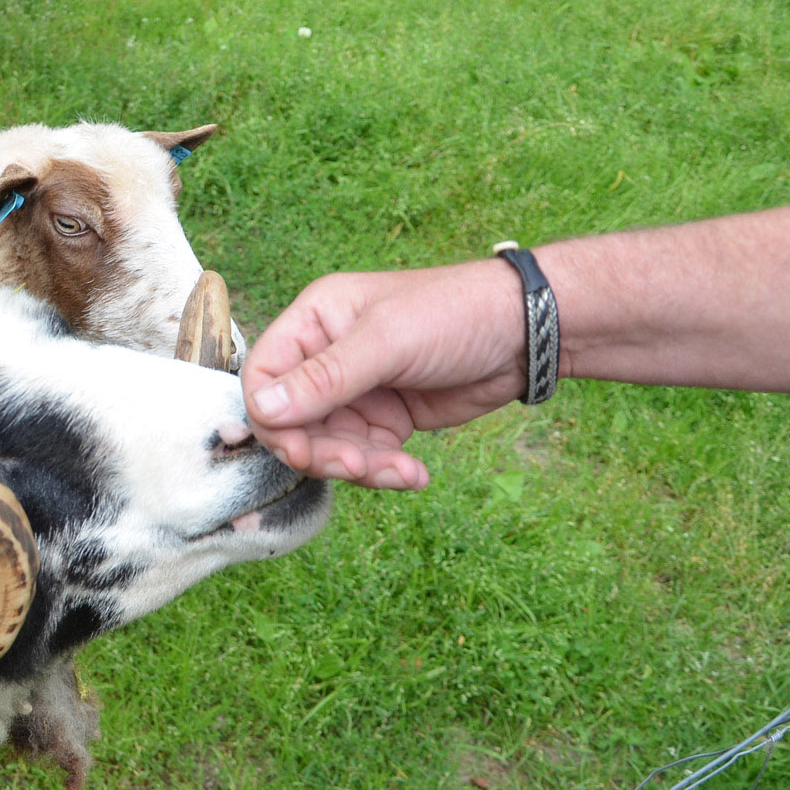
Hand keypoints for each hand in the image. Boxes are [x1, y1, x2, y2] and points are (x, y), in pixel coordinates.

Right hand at [242, 260, 528, 489]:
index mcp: (313, 322)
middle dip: (323, 452)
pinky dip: (386, 471)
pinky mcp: (383, 419)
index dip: (273, 419)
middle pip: (292, 422)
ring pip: (328, 447)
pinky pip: (365, 456)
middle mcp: (325, 357)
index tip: (299, 450)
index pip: (262, 378)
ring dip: (360, 468)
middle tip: (357, 468)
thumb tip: (261, 411)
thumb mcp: (388, 342)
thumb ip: (324, 379)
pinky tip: (417, 474)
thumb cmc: (455, 314)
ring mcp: (354, 391)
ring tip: (403, 472)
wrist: (528, 333)